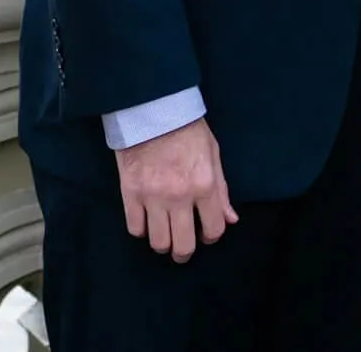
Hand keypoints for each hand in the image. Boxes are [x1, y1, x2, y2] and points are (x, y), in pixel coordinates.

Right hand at [114, 118, 237, 259]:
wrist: (152, 108)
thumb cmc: (187, 128)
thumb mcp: (212, 153)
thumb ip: (221, 190)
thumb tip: (231, 220)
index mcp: (205, 184)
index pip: (214, 229)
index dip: (211, 236)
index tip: (205, 232)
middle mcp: (180, 196)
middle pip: (183, 246)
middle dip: (185, 252)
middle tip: (182, 248)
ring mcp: (153, 196)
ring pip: (158, 243)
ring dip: (163, 243)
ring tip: (165, 233)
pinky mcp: (130, 193)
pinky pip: (135, 229)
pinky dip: (142, 229)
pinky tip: (147, 219)